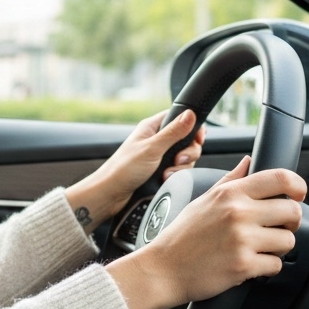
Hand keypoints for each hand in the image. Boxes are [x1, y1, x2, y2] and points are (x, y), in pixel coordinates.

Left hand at [65, 109, 205, 231]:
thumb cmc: (123, 169)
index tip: (198, 138)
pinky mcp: (160, 171)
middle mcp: (157, 140)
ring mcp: (160, 156)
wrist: (111, 194)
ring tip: (167, 173)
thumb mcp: (152, 148)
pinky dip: (175, 175)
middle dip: (188, 152)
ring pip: (184, 157)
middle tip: (178, 160)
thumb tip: (190, 114)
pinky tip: (165, 179)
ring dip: (181, 167)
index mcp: (153, 127)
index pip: (180, 118)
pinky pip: (178, 170)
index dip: (192, 127)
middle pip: (187, 140)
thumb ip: (173, 132)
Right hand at [106, 158, 306, 308]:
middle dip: (289, 222)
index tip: (299, 195)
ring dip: (278, 247)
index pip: (281, 178)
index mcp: (230, 193)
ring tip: (258, 248)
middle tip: (276, 228)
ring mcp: (242, 239)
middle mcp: (238, 213)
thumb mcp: (203, 199)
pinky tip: (250, 264)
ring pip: (288, 241)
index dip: (298, 186)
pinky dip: (267, 268)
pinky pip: (276, 265)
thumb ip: (231, 180)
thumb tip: (248, 162)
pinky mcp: (243, 265)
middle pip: (292, 211)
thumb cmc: (182, 236)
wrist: (163, 269)